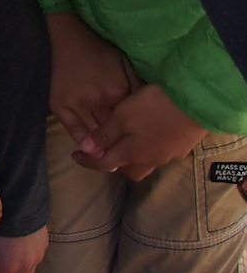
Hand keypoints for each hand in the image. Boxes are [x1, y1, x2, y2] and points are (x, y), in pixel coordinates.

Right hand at [47, 12, 134, 150]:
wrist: (65, 38)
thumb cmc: (97, 50)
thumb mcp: (124, 63)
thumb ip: (137, 86)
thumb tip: (151, 106)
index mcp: (118, 91)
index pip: (131, 121)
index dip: (135, 132)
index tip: (142, 142)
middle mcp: (99, 100)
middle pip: (113, 131)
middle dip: (121, 142)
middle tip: (128, 154)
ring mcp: (78, 104)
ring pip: (94, 134)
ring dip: (103, 146)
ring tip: (111, 156)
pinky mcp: (59, 105)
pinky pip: (73, 129)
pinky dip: (82, 141)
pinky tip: (89, 150)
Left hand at [74, 81, 204, 180]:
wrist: (196, 103)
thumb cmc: (153, 107)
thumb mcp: (122, 117)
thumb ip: (105, 135)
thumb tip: (89, 150)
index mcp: (130, 154)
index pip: (103, 164)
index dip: (87, 161)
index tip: (75, 155)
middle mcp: (149, 160)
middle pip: (128, 170)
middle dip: (116, 163)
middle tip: (107, 148)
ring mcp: (168, 155)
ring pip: (146, 162)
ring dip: (135, 155)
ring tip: (129, 139)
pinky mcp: (182, 147)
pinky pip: (161, 153)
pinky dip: (151, 147)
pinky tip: (152, 133)